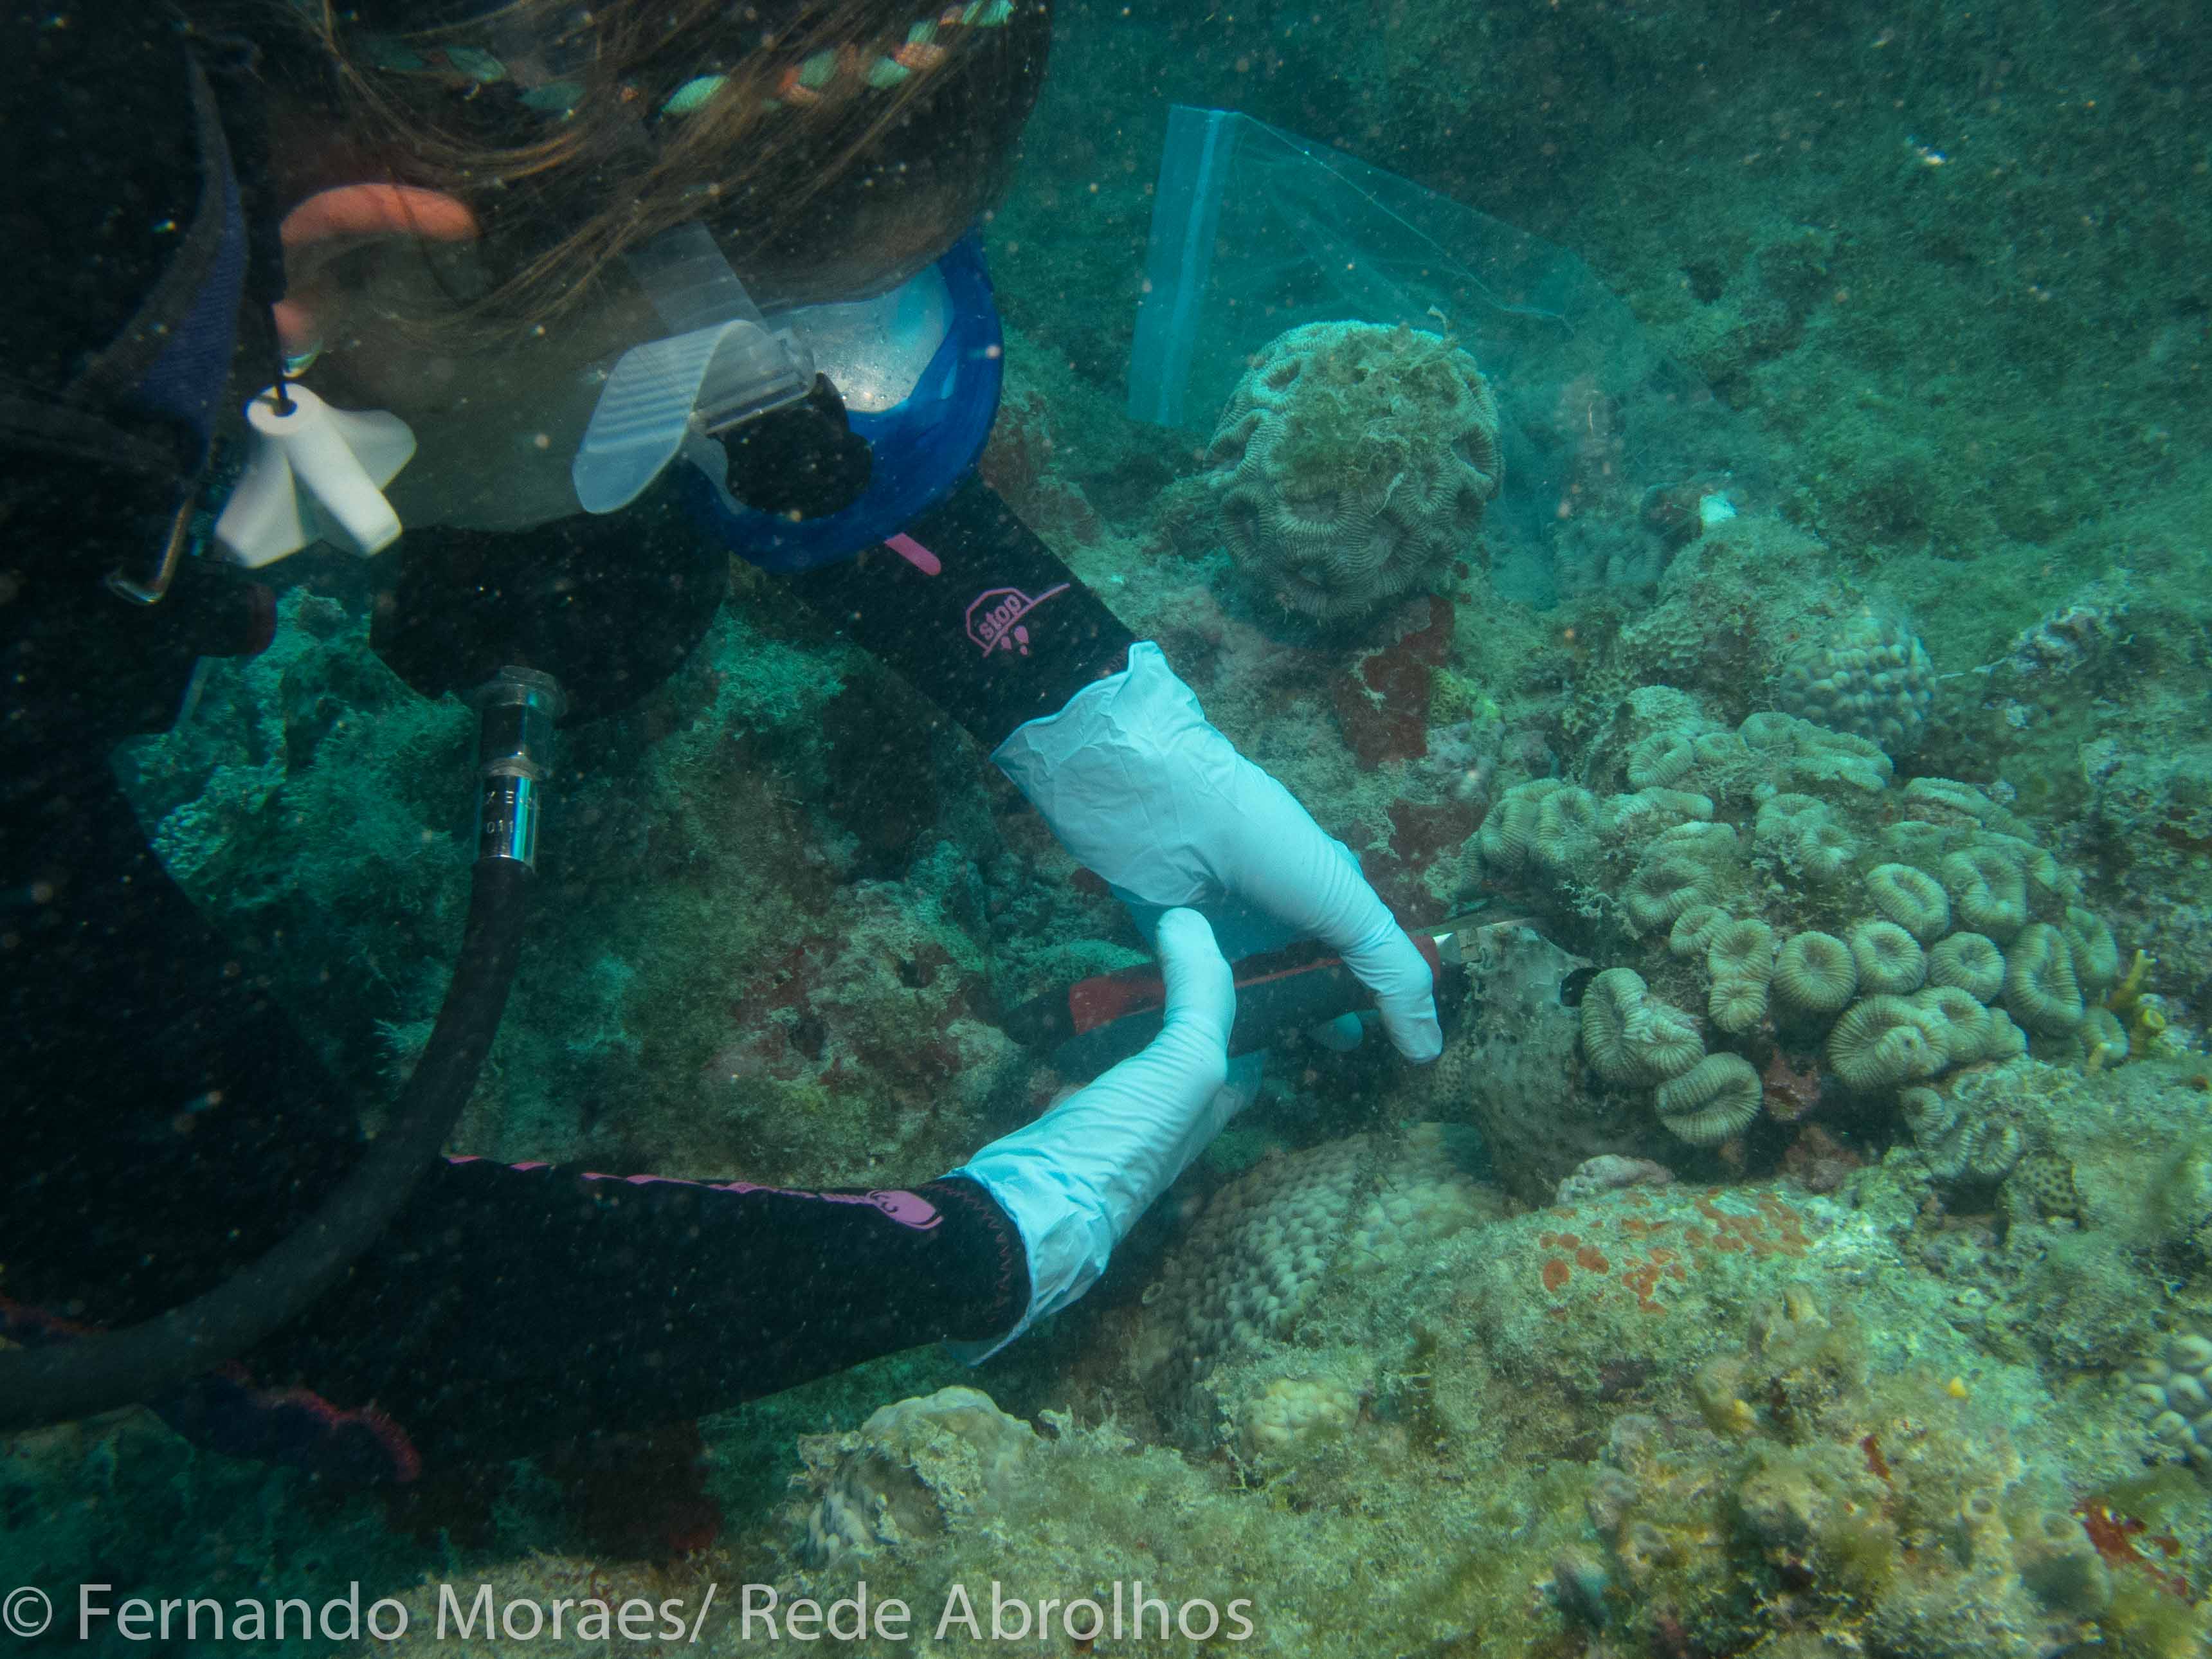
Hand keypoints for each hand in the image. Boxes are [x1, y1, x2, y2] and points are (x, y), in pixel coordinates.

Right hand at [950, 908, 1239, 1353]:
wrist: (1034, 1202)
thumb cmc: (1126, 1139)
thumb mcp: (1187, 1064)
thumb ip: (1201, 996)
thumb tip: (1188, 920)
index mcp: (1211, 1104)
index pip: (1244, 1044)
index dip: (1242, 998)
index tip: (1227, 947)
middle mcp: (1171, 1115)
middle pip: (1186, 1045)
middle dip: (1179, 999)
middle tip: (1165, 943)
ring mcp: (1117, 1119)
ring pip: (1134, 1054)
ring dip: (1129, 1015)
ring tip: (1119, 966)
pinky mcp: (1069, 1119)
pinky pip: (1083, 1068)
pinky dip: (1080, 1039)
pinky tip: (1068, 1014)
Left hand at [993, 642, 1441, 1061]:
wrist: (1159, 807)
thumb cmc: (1264, 843)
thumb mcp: (1346, 906)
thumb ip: (1390, 974)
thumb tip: (1429, 1047)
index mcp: (1323, 891)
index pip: (1360, 955)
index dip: (1375, 997)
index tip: (1391, 1047)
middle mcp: (1276, 912)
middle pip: (1305, 979)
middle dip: (1322, 1018)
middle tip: (1337, 1056)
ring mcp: (1225, 929)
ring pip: (1253, 993)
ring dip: (1268, 1026)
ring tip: (1281, 1062)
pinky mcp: (1174, 945)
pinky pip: (1196, 994)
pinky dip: (1210, 1022)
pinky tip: (1221, 1057)